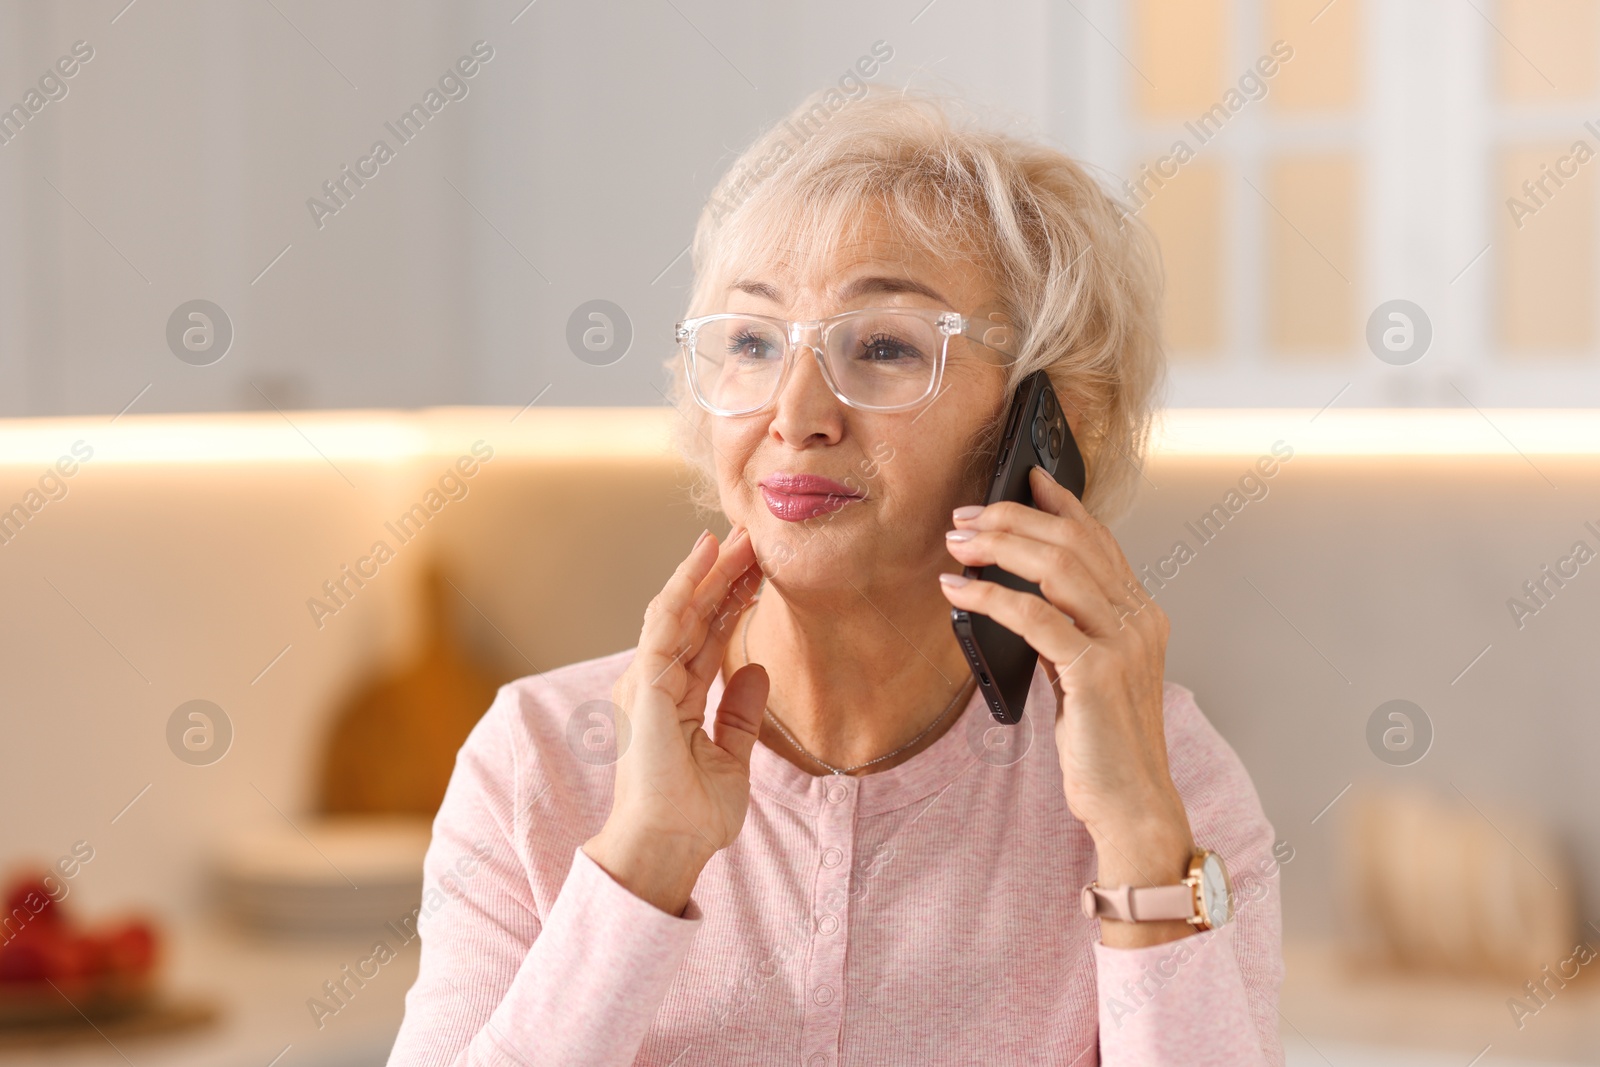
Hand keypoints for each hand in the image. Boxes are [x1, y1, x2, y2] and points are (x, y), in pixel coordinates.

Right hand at [583, 527, 767, 915]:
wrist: (667, 846)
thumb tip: (757, 670)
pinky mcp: (645, 683)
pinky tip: (704, 559)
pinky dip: (684, 586)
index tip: (759, 570)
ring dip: (707, 571)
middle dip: (721, 575)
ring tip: (736, 536)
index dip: (730, 601)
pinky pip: (665, 623)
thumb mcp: (731, 757)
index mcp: (676, 699)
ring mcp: (647, 680)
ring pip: (679, 609)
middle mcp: (657, 683)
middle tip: (752, 536)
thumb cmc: (692, 814)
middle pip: (693, 615)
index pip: (706, 637)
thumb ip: (739, 713)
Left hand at [938, 466, 1195, 944]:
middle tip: (964, 516)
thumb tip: (1018, 592)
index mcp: (1141, 614)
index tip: (1024, 476)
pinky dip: (991, 596)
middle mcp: (1139, 619)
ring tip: (956, 543)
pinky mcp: (1096, 674)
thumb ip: (1069, 630)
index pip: (1100, 538)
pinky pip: (1036, 618)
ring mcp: (1122, 644)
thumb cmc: (1103, 744)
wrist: (1132, 804)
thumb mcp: (1090, 674)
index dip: (1061, 502)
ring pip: (1059, 567)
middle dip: (1013, 519)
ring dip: (999, 547)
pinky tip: (958, 590)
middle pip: (1074, 542)